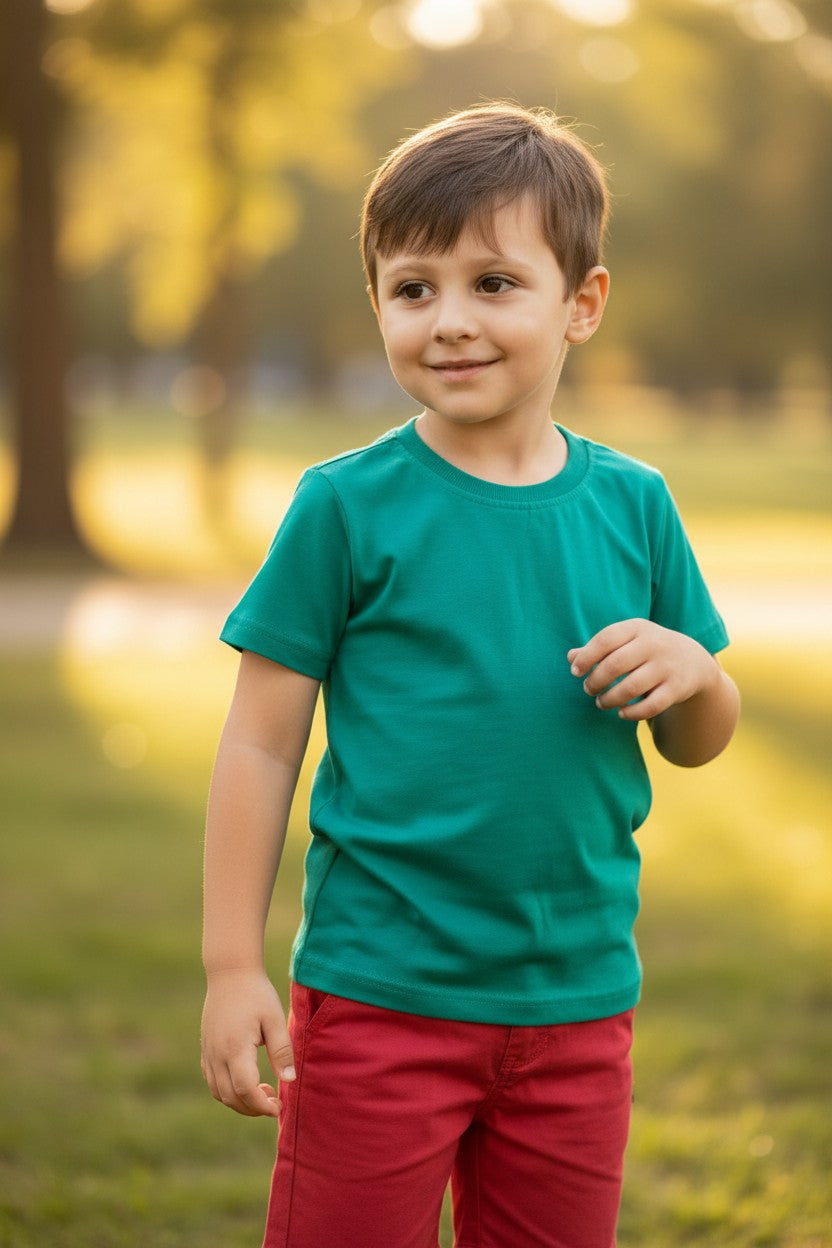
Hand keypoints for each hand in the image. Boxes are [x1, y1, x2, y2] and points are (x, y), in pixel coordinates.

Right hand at [201, 969, 295, 1117]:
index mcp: (236, 1048)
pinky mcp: (205, 1048)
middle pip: (230, 1097)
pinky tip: (245, 1080)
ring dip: (239, 1101)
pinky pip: (212, 1080)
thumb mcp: (274, 1018)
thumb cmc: (256, 993)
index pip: (245, 1090)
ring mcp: (208, 1052)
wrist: (230, 972)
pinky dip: (227, 1090)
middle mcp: (217, 1054)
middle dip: (253, 1108)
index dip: (262, 1106)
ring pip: (219, 1092)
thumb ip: (282, 1050)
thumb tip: (289, 1080)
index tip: (278, 1107)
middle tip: (274, 1100)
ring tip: (262, 1090)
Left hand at [567, 618, 718, 722]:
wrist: (692, 661)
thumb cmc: (646, 650)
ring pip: (631, 687)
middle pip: (616, 664)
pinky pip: (650, 706)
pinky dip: (632, 713)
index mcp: (637, 628)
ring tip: (601, 702)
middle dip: (596, 681)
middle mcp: (653, 644)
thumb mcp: (626, 641)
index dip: (586, 657)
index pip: (606, 639)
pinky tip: (622, 713)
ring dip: (610, 699)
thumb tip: (571, 658)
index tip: (576, 672)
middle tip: (589, 689)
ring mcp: (667, 666)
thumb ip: (598, 648)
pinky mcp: (677, 689)